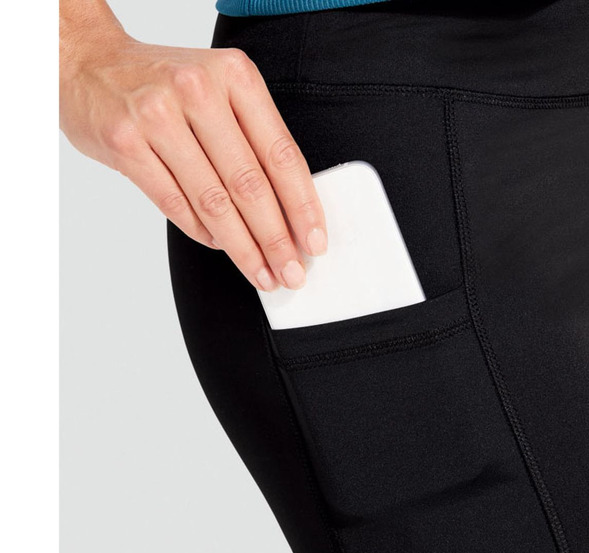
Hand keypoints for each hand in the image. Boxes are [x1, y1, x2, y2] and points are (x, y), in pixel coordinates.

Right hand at [59, 1, 326, 290]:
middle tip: (292, 271)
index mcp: (235, 76)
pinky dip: (202, 232)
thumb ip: (254, 137)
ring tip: (261, 272)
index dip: (303, 205)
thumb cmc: (167, 82)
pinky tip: (221, 246)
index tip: (315, 241)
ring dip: (242, 246)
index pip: (281, 154)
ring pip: (213, 201)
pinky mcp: (125, 143)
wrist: (90, 62)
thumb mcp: (221, 89)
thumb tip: (291, 208)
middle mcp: (198, 91)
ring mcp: (157, 116)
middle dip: (276, 238)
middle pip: (249, 183)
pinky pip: (174, 203)